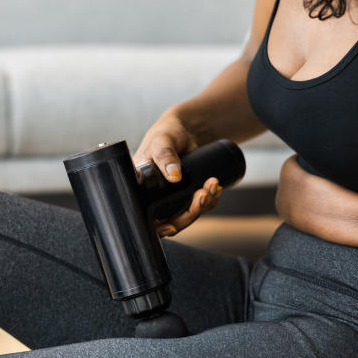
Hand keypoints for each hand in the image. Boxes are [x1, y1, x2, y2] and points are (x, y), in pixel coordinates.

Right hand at [133, 111, 223, 236]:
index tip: (172, 228)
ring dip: (204, 204)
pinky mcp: (188, 194)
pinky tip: (216, 188)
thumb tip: (174, 176)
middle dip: (191, 212)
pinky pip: (200, 204)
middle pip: (172, 221)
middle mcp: (156, 198)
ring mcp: (173, 198)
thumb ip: (165, 155)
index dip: (159, 229)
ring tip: (213, 185)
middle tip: (203, 195)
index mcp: (142, 191)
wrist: (185, 129)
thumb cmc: (165, 133)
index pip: (147, 219)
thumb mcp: (161, 141)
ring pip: (189, 214)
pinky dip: (210, 199)